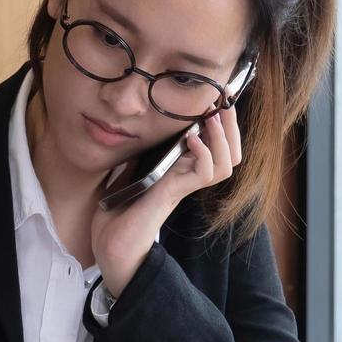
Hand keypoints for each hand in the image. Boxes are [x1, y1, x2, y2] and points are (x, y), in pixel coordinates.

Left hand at [91, 106, 243, 296]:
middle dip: (232, 125)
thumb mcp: (126, 173)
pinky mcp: (174, 194)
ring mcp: (184, 187)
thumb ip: (137, 154)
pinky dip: (203, 153)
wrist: (109, 245)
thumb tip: (135, 130)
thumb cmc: (117, 215)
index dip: (223, 123)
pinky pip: (204, 174)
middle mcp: (188, 179)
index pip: (217, 146)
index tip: (218, 96)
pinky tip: (192, 139)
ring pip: (227, 163)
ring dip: (223, 137)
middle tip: (225, 99)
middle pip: (232, 153)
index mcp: (181, 171)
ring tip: (213, 117)